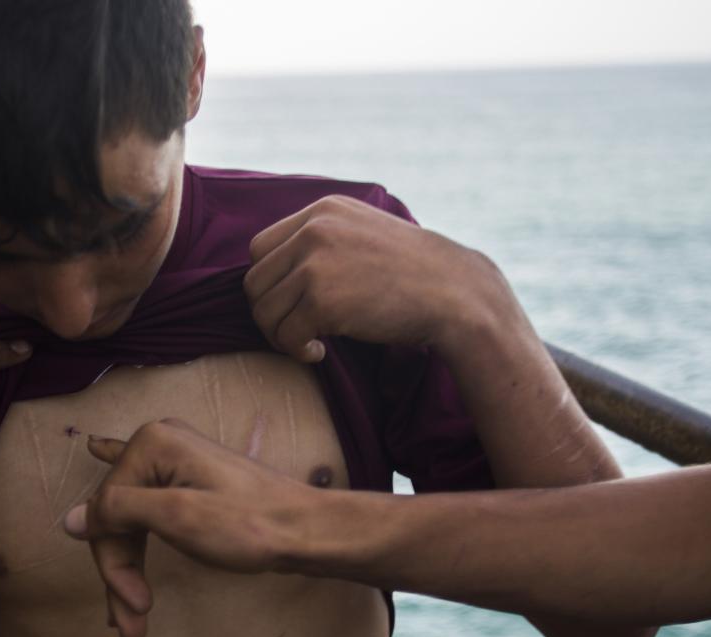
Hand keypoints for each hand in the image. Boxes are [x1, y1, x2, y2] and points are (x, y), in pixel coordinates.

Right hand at [62, 419, 328, 636]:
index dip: (113, 564)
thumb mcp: (179, 517)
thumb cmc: (251, 524)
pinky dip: (129, 516)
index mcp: (152, 444)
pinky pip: (147, 505)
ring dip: (129, 567)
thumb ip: (121, 512)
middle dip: (120, 572)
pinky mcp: (191, 479)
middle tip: (130, 625)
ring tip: (132, 618)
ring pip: (133, 520)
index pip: (105, 511)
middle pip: (117, 517)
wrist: (308, 531)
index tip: (133, 608)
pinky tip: (99, 449)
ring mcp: (177, 461)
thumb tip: (69, 520)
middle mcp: (160, 444)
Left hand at [244, 194, 515, 361]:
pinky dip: (296, 351)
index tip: (294, 304)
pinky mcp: (322, 299)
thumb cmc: (414, 275)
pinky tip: (320, 352)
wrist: (455, 294)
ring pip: (264, 310)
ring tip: (311, 343)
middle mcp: (314, 229)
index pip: (261, 248)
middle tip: (297, 331)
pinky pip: (285, 334)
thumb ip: (325, 240)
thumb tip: (281, 274)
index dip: (271, 283)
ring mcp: (316, 263)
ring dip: (281, 335)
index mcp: (323, 210)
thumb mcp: (365, 234)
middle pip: (255, 281)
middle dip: (271, 313)